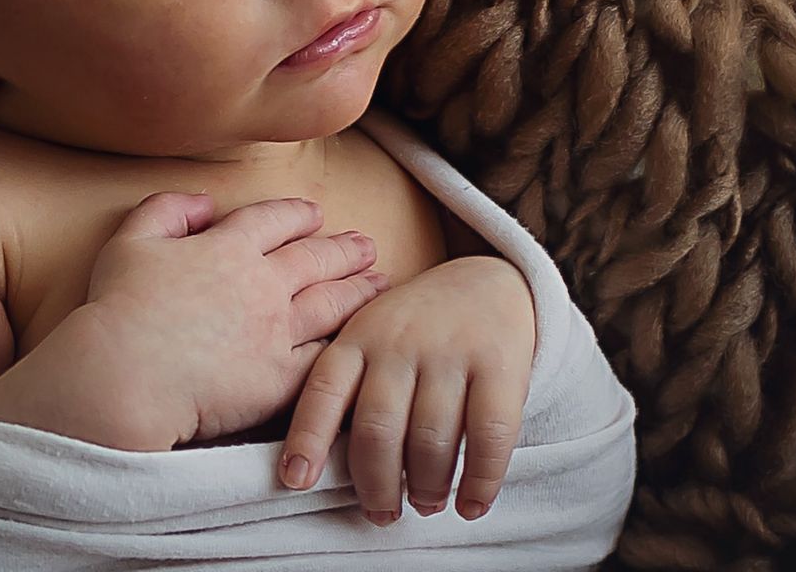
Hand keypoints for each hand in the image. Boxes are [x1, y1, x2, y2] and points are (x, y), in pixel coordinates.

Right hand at [79, 192, 388, 448]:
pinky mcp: (279, 380)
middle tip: (367, 246)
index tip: (314, 214)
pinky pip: (321, 359)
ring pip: (330, 305)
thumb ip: (166, 209)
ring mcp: (276, 333)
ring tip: (379, 283)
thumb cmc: (118, 308)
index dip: (297, 214)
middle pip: (315, 259)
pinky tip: (357, 341)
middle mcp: (262, 285)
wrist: (126, 376)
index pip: (274, 220)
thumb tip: (204, 202)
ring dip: (358, 290)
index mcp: (228, 247)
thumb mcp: (130, 240)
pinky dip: (342, 346)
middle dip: (344, 249)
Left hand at [276, 255, 535, 523]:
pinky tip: (471, 504)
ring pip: (430, 439)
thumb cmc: (417, 328)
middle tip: (382, 514)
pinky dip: (479, 481)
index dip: (307, 438)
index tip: (296, 482)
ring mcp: (450, 351)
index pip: (323, 390)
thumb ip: (350, 386)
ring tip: (424, 504)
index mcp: (358, 336)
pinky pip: (489, 435)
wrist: (491, 281)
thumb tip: (322, 468)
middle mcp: (399, 342)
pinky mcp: (499, 364)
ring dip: (426, 487)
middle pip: (377, 428)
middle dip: (376, 485)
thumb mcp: (372, 336)